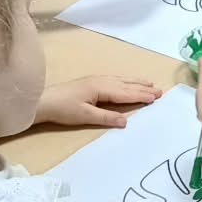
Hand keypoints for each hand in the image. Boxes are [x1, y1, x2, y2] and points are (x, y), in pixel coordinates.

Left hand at [36, 75, 161, 127]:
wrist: (42, 101)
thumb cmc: (63, 109)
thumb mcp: (85, 116)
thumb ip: (107, 118)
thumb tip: (126, 121)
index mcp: (101, 88)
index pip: (126, 93)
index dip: (141, 95)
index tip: (156, 97)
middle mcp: (101, 81)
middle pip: (126, 84)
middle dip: (143, 87)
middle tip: (159, 90)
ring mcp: (95, 80)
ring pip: (121, 80)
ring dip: (135, 82)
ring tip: (148, 83)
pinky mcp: (90, 83)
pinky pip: (114, 80)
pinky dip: (125, 81)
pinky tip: (126, 82)